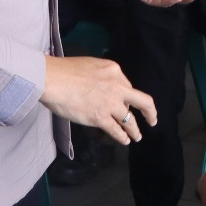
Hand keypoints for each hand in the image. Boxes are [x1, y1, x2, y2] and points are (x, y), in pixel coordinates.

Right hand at [40, 55, 156, 143]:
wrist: (52, 79)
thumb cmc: (64, 71)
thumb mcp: (91, 65)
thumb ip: (101, 76)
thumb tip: (102, 87)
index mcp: (114, 70)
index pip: (126, 86)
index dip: (126, 96)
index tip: (124, 103)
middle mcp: (117, 86)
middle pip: (142, 101)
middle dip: (150, 112)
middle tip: (152, 120)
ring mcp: (110, 103)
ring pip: (129, 120)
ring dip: (135, 130)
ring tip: (137, 136)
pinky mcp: (100, 117)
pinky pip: (117, 130)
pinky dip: (122, 137)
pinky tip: (124, 140)